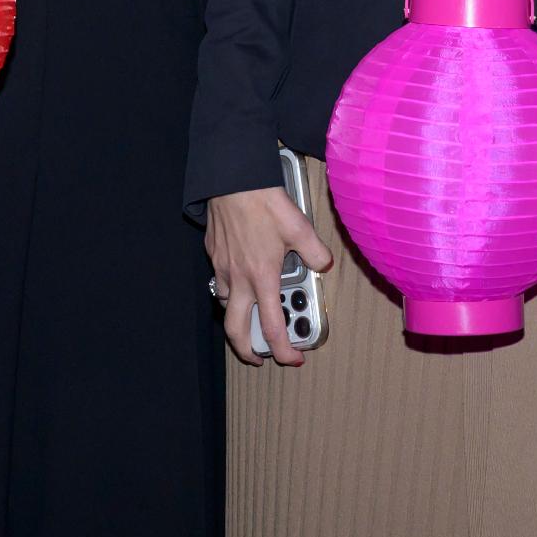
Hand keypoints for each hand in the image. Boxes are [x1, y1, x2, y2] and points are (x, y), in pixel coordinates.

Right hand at [207, 181, 331, 368]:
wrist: (231, 178)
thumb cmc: (263, 201)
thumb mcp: (299, 226)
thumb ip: (315, 251)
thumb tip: (324, 264)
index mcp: (263, 277)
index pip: (272, 328)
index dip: (283, 350)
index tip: (293, 357)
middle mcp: (239, 278)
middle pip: (235, 330)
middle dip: (247, 350)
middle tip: (259, 356)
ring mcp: (222, 267)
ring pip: (226, 304)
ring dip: (238, 316)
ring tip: (252, 315)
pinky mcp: (213, 253)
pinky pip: (220, 280)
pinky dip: (230, 288)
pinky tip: (241, 276)